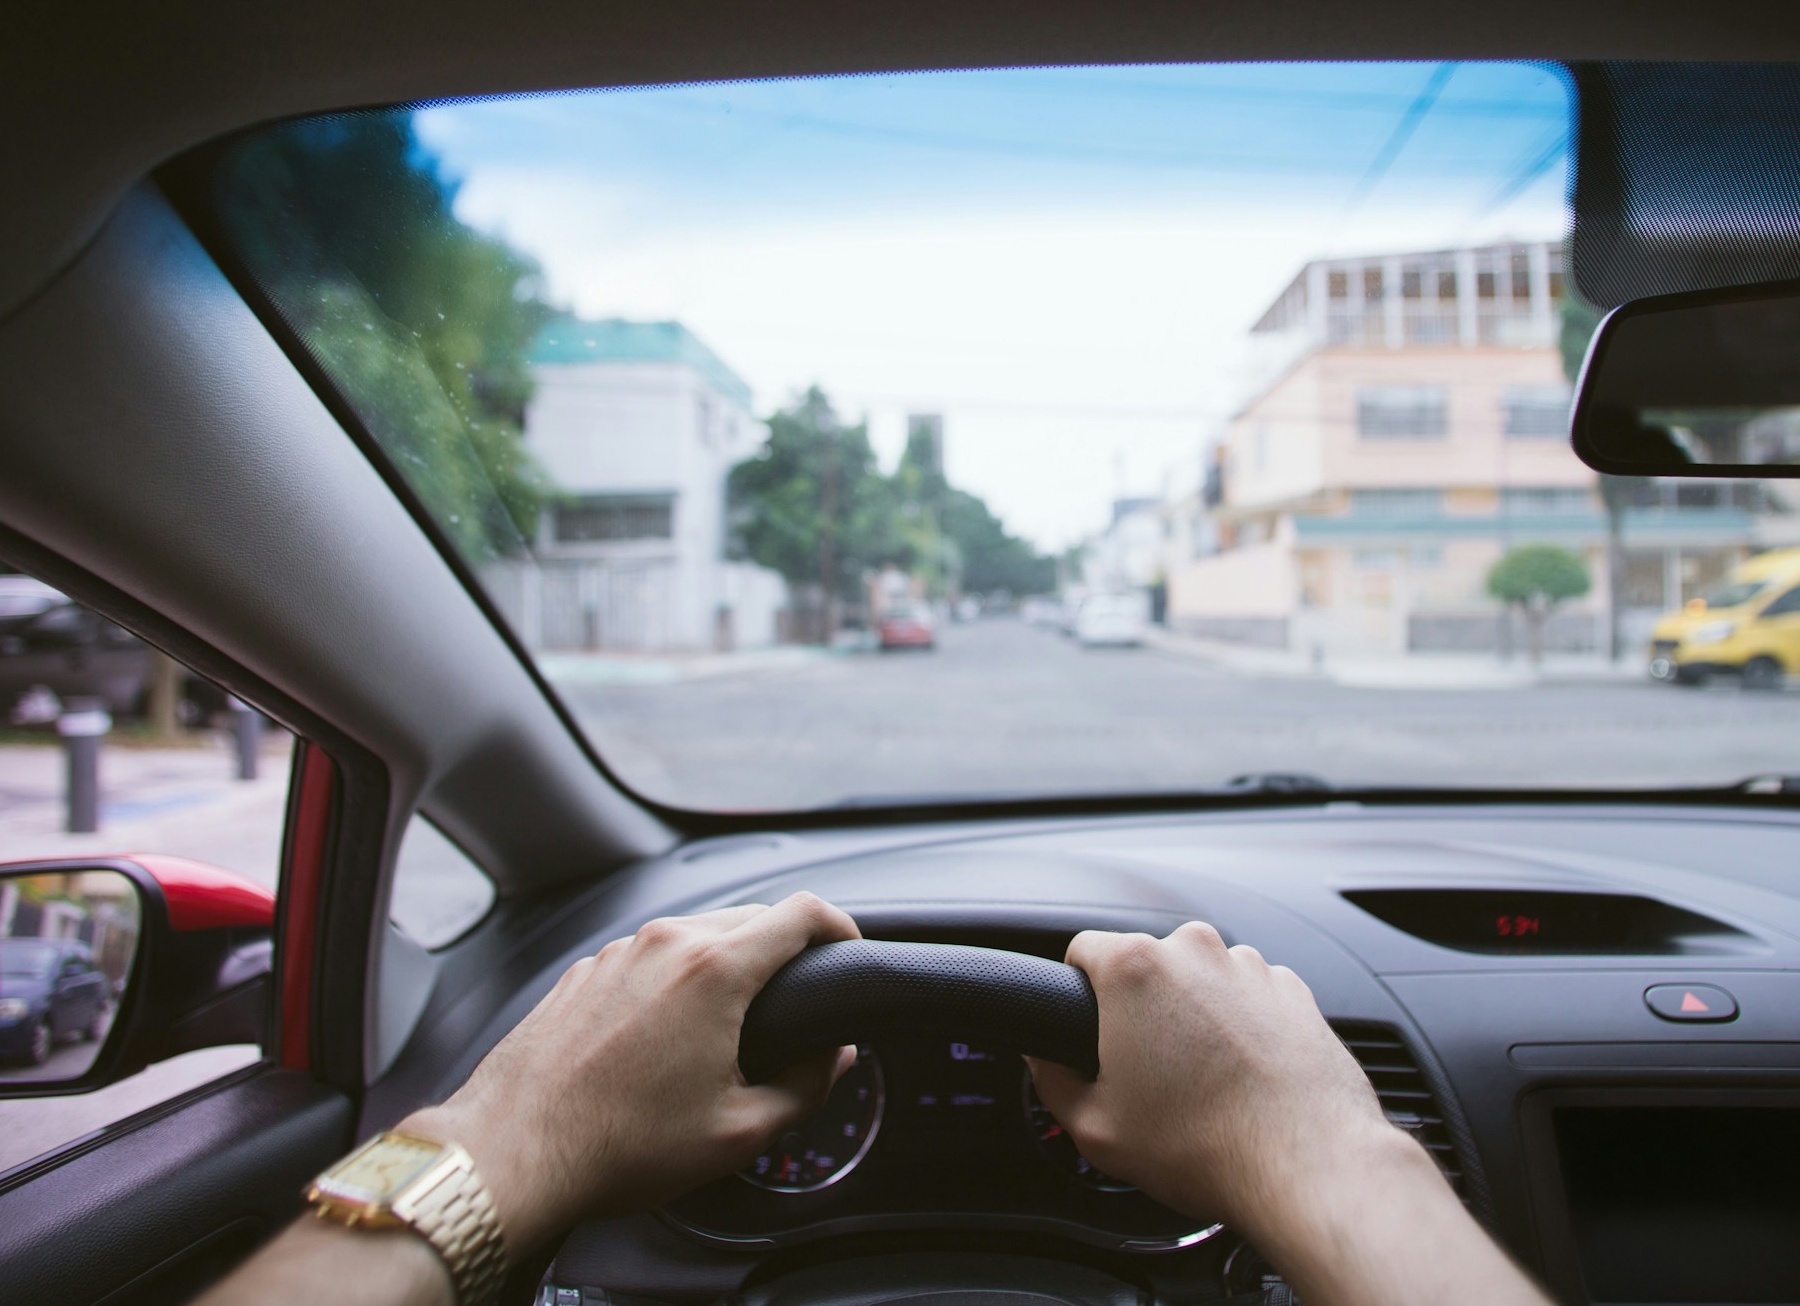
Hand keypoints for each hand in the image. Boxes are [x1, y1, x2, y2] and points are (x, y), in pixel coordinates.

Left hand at [406, 892, 858, 1254]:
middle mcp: (666, 943)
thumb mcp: (738, 1134)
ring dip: (727, 961)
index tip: (848, 950)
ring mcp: (619, 952)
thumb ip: (806, 1087)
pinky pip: (650, 955)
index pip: (802, 912)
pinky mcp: (586, 971)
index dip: (841, 926)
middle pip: (752, 916)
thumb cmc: (618, 1146)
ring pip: (697, 932)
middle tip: (798, 999)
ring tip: (731, 1024)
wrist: (513, 1152)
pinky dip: (675, 978)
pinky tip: (668, 1034)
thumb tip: (835, 1059)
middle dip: (786, 948)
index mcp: (714, 970)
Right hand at [1028, 922, 1400, 1239]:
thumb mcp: (1095, 1129)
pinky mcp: (1294, 991)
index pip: (1081, 950)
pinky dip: (1241, 1027)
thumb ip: (1050, 1079)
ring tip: (1201, 1082)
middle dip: (1139, 1009)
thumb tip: (1042, 1057)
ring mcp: (1251, 967)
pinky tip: (1242, 1078)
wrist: (1309, 1166)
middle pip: (1145, 964)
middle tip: (1146, 1072)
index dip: (1076, 991)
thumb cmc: (1206, 1147)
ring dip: (1193, 1016)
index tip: (1088, 1029)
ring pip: (1200, 979)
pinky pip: (1248, 996)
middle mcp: (1195, 950)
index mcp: (1136, 969)